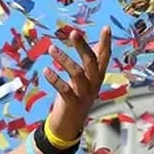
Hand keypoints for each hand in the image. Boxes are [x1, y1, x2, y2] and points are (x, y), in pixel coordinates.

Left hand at [43, 26, 112, 142]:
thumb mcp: (86, 79)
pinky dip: (55, 79)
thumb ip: (92, 63)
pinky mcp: (72, 104)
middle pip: (91, 62)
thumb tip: (97, 44)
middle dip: (83, 47)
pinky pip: (64, 89)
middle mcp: (93, 84)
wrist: (69, 125)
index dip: (106, 43)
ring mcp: (84, 94)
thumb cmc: (77, 97)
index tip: (106, 27)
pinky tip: (46, 70)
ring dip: (64, 60)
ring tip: (51, 48)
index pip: (104, 57)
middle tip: (74, 33)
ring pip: (78, 74)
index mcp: (97, 77)